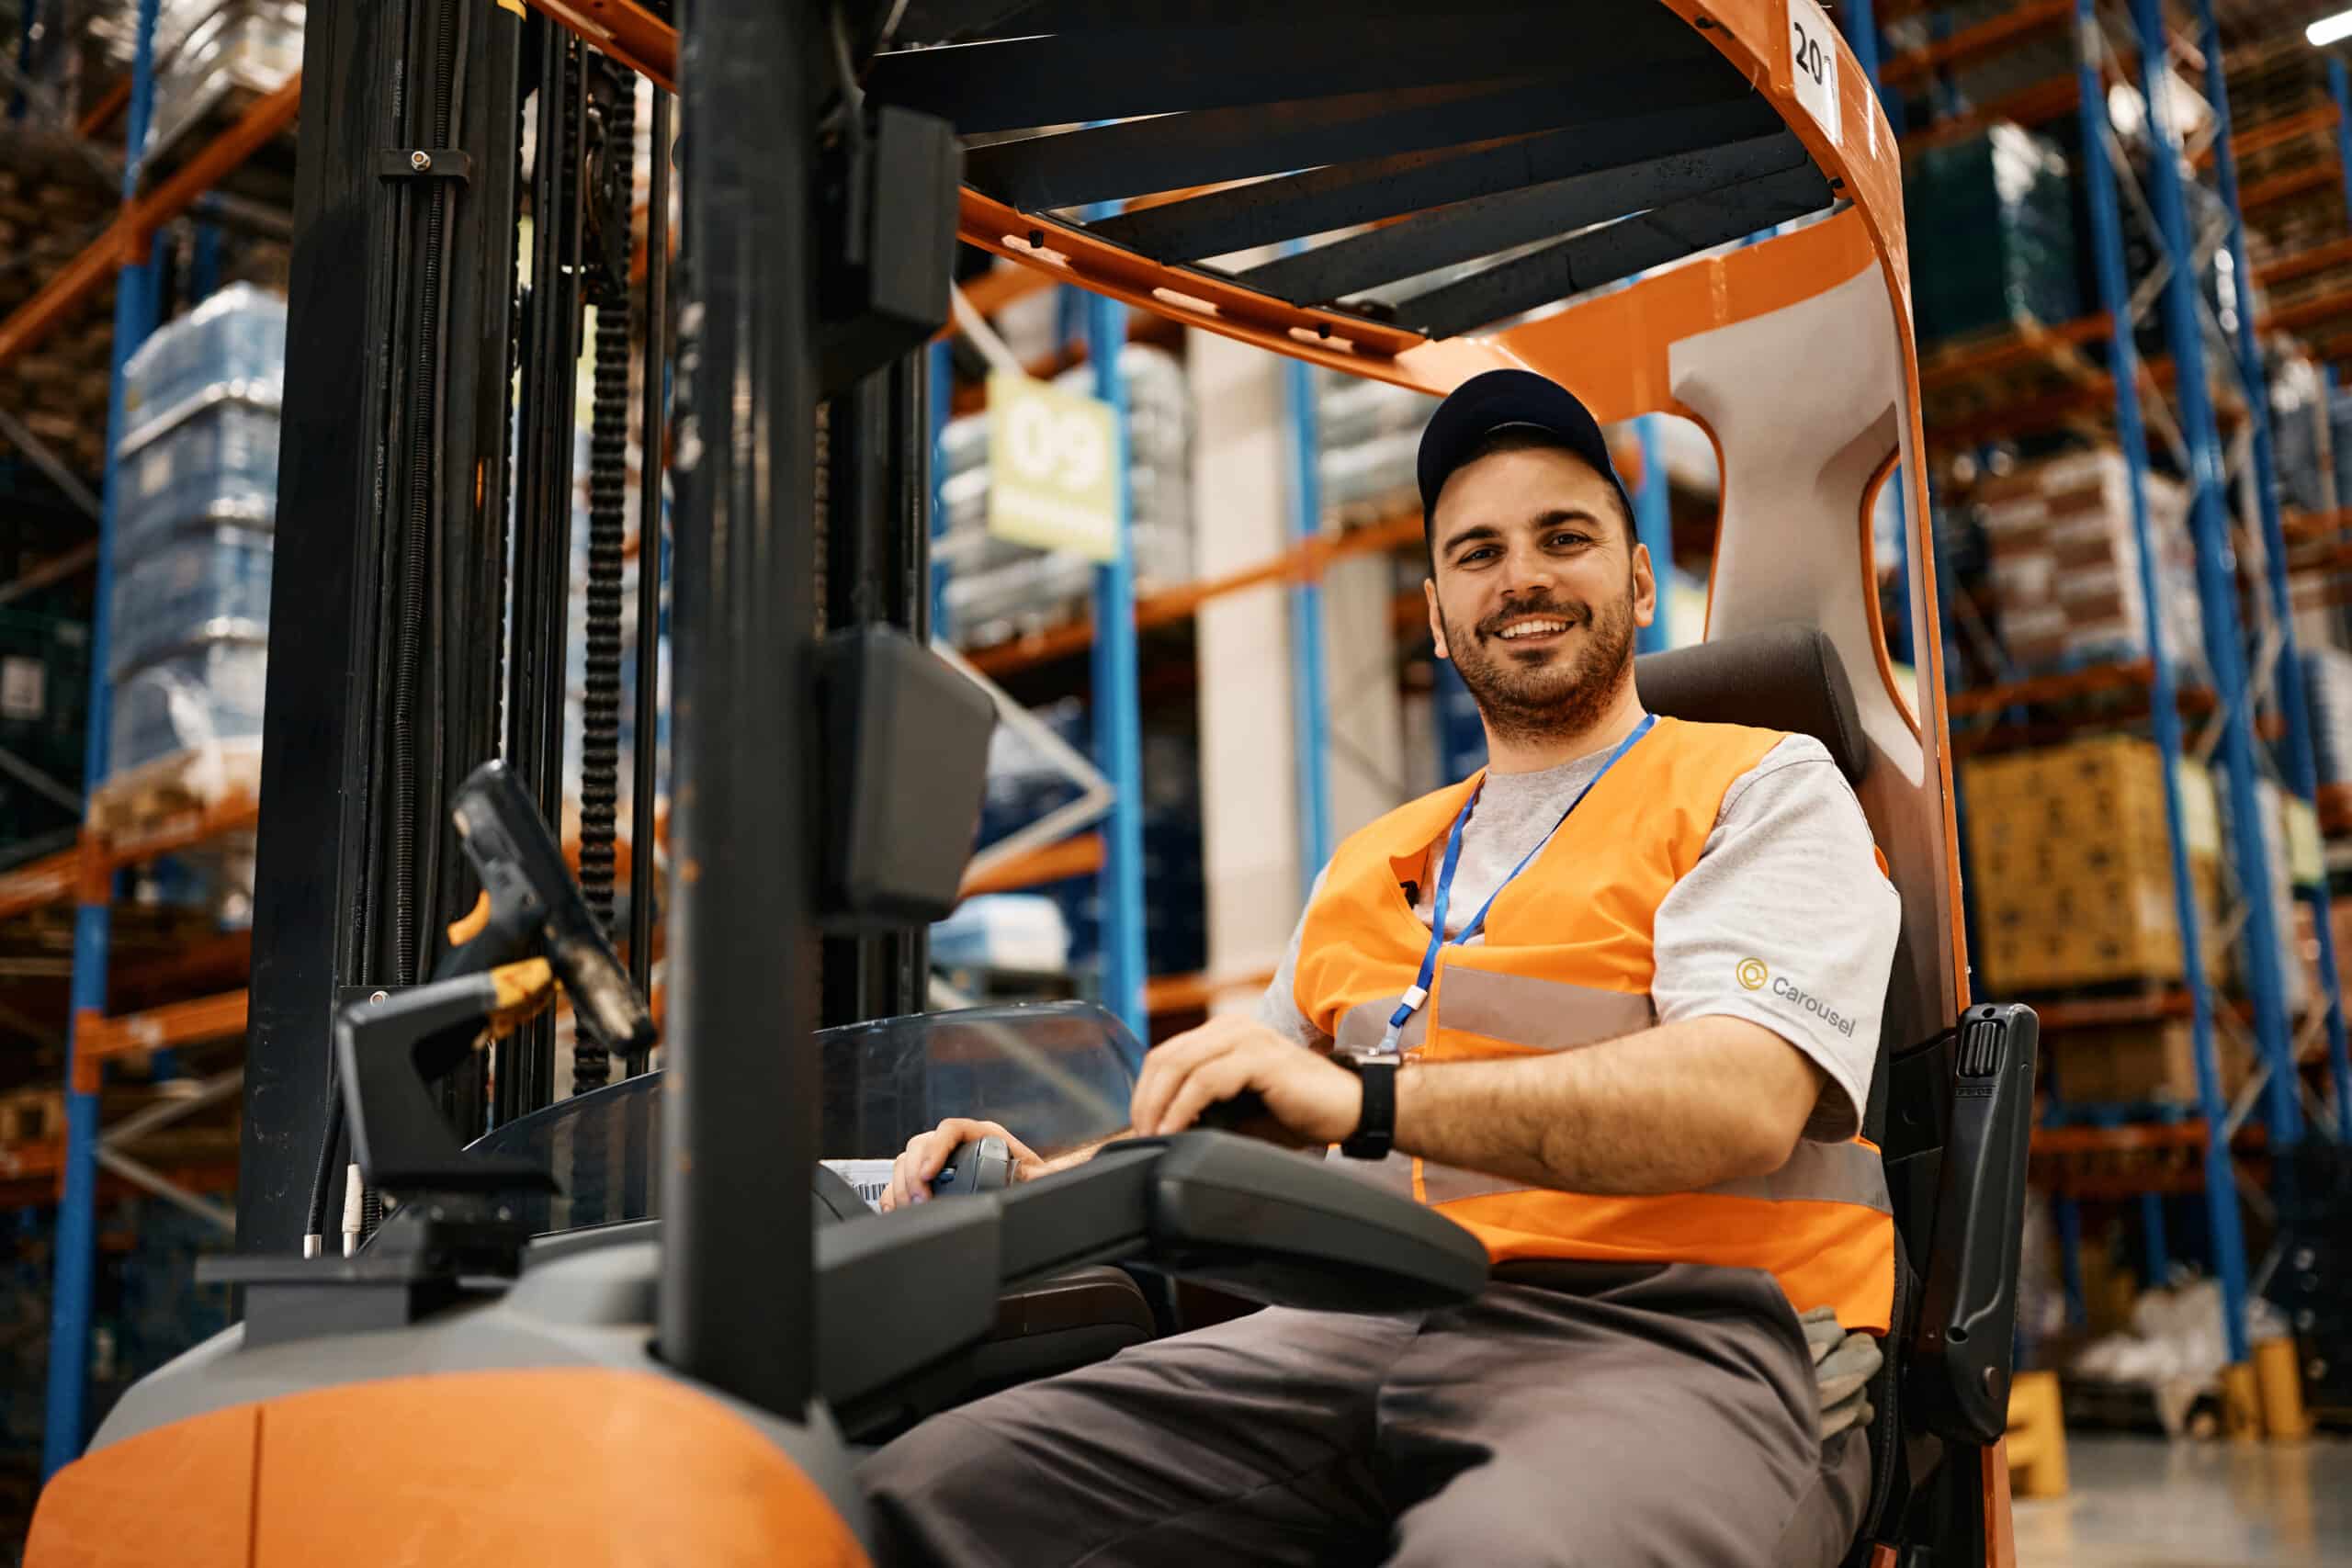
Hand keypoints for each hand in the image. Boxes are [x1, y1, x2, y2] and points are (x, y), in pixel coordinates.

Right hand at [878, 1118, 1044, 1211]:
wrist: (1026, 1184)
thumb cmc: (1030, 1175)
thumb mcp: (1036, 1174)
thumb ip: (1039, 1174)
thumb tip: (1044, 1177)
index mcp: (982, 1134)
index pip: (950, 1129)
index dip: (935, 1148)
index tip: (928, 1173)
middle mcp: (958, 1142)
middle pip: (922, 1144)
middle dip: (914, 1173)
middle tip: (920, 1199)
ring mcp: (941, 1158)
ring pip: (907, 1160)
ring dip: (903, 1184)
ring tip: (911, 1207)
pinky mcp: (931, 1177)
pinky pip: (902, 1178)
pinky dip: (895, 1193)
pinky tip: (896, 1208)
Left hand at [1129, 1017, 1363, 1145]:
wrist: (1353, 1108)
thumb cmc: (1299, 1113)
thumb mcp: (1240, 1111)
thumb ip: (1204, 1110)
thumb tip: (1161, 1131)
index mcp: (1224, 1034)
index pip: (1165, 1055)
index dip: (1144, 1091)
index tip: (1139, 1128)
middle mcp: (1232, 1028)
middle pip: (1165, 1058)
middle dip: (1144, 1100)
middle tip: (1140, 1136)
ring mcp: (1247, 1038)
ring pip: (1179, 1065)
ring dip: (1158, 1105)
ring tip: (1154, 1136)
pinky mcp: (1260, 1057)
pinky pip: (1205, 1079)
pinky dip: (1183, 1107)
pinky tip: (1177, 1130)